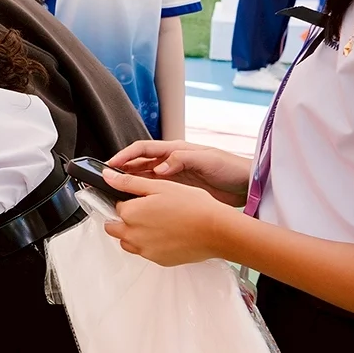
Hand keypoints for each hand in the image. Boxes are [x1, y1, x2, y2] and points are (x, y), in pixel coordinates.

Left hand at [100, 170, 240, 265]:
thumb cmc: (193, 206)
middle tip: (147, 212)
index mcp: (130, 213)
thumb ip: (129, 183)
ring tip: (158, 223)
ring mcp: (145, 250)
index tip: (141, 200)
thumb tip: (106, 176)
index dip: (127, 201)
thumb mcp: (159, 186)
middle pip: (115, 227)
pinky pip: (145, 252)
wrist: (217, 231)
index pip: (116, 206)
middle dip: (124, 220)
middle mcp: (132, 235)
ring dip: (134, 234)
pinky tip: (168, 235)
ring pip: (128, 242)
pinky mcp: (158, 260)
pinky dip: (150, 244)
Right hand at [106, 139, 250, 206]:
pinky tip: (136, 202)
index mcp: (175, 150)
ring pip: (144, 178)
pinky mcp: (179, 191)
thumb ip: (181, 160)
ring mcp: (174, 177)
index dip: (125, 155)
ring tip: (116, 191)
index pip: (143, 149)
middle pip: (139, 164)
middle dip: (122, 170)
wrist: (247, 186)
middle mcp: (171, 162)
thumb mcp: (206, 159)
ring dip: (130, 183)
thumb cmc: (230, 168)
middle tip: (106, 179)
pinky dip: (143, 195)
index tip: (110, 164)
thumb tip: (158, 168)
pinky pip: (156, 192)